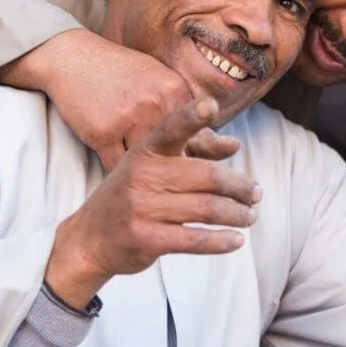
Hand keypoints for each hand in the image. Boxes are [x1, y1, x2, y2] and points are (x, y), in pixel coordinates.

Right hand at [0, 29, 193, 168]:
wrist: (72, 56)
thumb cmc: (118, 71)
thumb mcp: (156, 78)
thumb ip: (183, 109)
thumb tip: (221, 144)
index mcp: (175, 90)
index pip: (197, 135)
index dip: (198, 156)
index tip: (199, 171)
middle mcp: (156, 104)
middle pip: (176, 153)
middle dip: (176, 172)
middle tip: (173, 184)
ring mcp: (128, 118)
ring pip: (148, 164)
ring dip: (147, 176)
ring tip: (146, 184)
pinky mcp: (102, 132)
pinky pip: (117, 166)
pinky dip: (119, 174)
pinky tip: (121, 178)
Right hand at [45, 98, 260, 308]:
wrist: (90, 238)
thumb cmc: (132, 196)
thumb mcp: (148, 167)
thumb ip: (188, 153)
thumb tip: (234, 145)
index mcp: (145, 151)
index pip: (171, 128)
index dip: (192, 116)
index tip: (211, 105)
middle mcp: (142, 175)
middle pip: (208, 176)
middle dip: (240, 187)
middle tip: (255, 193)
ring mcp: (141, 208)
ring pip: (207, 209)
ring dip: (237, 214)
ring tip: (249, 216)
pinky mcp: (145, 239)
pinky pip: (194, 240)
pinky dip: (221, 241)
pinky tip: (236, 240)